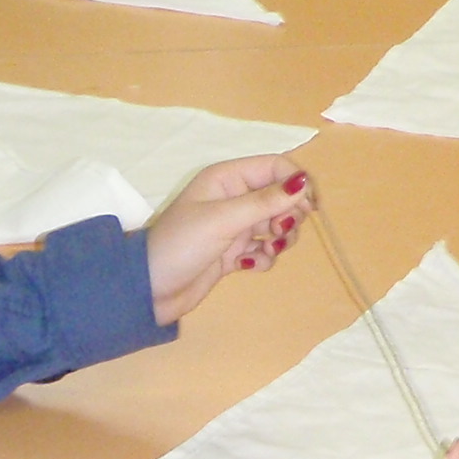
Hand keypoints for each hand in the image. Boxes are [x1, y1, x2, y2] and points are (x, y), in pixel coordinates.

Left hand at [143, 158, 313, 323]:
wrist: (149, 291)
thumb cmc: (182, 245)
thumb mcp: (224, 220)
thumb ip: (266, 201)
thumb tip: (305, 182)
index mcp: (227, 178)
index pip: (275, 167)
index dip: (296, 183)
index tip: (309, 208)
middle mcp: (233, 197)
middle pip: (281, 196)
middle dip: (288, 214)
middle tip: (279, 232)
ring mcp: (234, 226)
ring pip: (277, 224)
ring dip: (280, 239)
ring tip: (266, 250)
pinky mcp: (234, 252)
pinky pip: (264, 249)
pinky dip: (264, 257)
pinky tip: (249, 266)